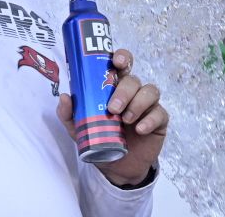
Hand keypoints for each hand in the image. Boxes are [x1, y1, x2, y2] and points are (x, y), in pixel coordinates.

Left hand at [56, 48, 168, 186]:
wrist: (116, 167)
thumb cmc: (99, 139)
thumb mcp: (78, 128)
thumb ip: (69, 113)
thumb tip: (64, 97)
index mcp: (114, 87)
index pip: (121, 64)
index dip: (122, 57)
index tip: (116, 62)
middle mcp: (132, 92)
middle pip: (133, 79)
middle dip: (124, 91)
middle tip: (113, 108)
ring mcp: (147, 105)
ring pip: (150, 91)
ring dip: (137, 103)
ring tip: (126, 120)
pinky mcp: (159, 121)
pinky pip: (160, 113)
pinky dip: (149, 120)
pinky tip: (140, 129)